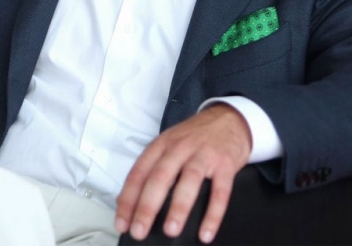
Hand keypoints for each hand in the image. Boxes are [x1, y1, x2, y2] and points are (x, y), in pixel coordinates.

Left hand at [115, 104, 250, 243]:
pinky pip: (220, 191)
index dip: (128, 199)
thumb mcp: (169, 144)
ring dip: (178, 207)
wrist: (229, 118)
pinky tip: (206, 232)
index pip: (139, 173)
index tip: (122, 222)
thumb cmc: (195, 137)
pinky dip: (213, 213)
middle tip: (139, 231)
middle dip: (147, 206)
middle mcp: (179, 148)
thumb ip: (153, 168)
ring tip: (171, 230)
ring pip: (188, 180)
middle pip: (160, 177)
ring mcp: (203, 154)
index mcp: (161, 145)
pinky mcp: (225, 164)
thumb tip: (131, 202)